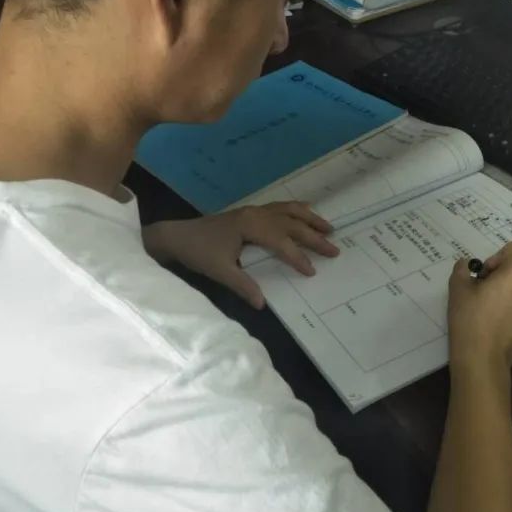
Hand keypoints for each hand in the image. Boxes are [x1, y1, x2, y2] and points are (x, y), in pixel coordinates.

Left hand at [142, 202, 339, 308]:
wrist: (176, 236)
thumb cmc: (197, 252)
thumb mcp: (219, 271)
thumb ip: (243, 286)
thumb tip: (262, 304)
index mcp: (251, 225)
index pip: (281, 242)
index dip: (297, 257)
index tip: (312, 271)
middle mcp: (256, 214)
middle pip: (291, 223)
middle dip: (313, 236)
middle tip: (334, 250)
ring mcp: (253, 211)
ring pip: (288, 211)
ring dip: (309, 218)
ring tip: (329, 227)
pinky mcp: (249, 213)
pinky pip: (279, 207)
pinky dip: (295, 210)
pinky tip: (305, 211)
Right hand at [446, 242, 511, 376]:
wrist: (483, 360)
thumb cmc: (470, 320)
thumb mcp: (459, 288)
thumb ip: (463, 269)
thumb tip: (466, 265)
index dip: (496, 258)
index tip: (484, 277)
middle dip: (506, 273)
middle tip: (486, 291)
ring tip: (495, 308)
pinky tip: (503, 322)